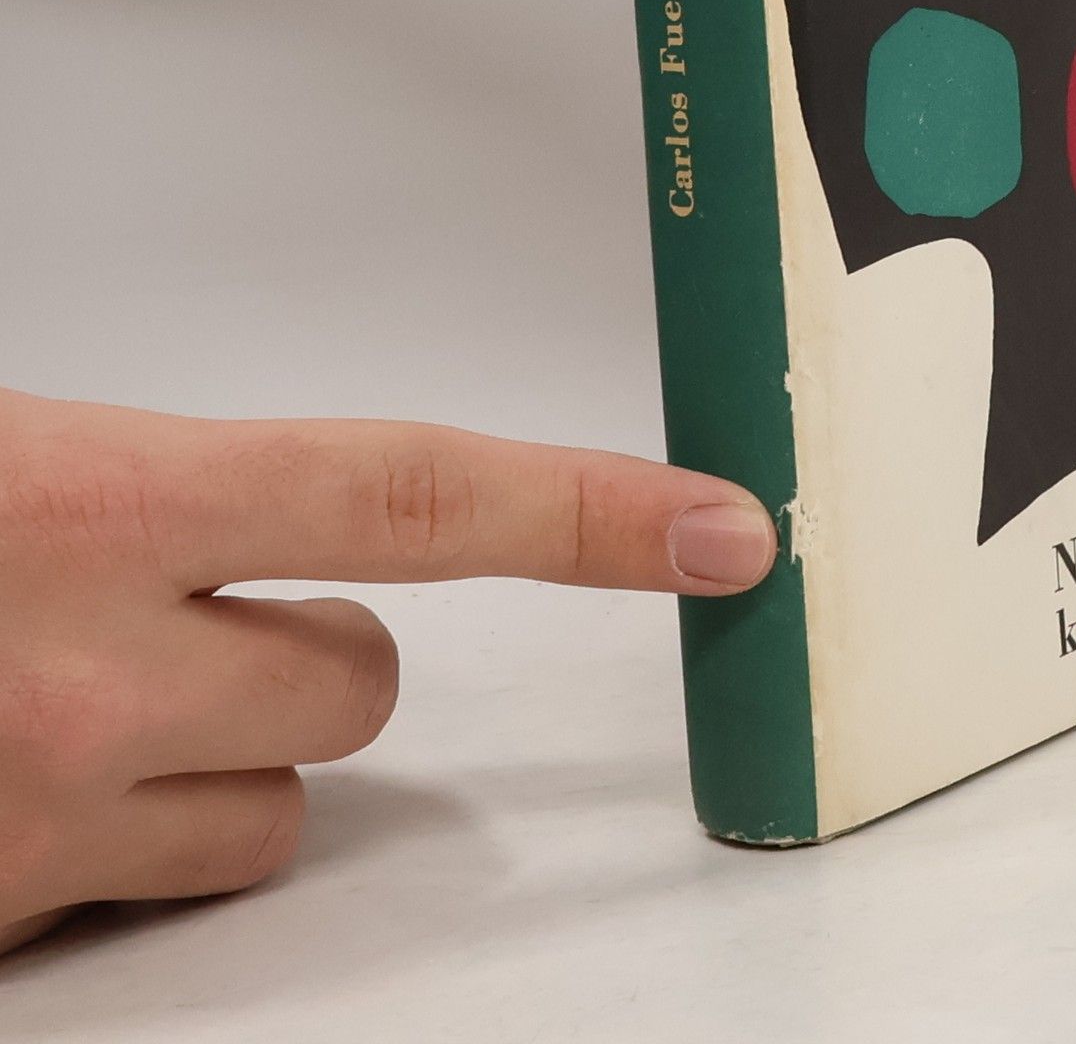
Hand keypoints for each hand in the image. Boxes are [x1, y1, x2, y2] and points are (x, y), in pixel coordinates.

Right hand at [0, 386, 773, 955]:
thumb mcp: (9, 461)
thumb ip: (147, 491)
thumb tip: (290, 520)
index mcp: (98, 498)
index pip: (419, 491)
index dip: (592, 507)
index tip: (727, 525)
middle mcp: (87, 673)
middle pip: (361, 679)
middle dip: (305, 648)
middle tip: (178, 613)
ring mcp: (38, 824)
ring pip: (273, 804)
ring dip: (218, 753)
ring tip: (73, 697)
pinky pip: (151, 892)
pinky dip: (117, 842)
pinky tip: (7, 781)